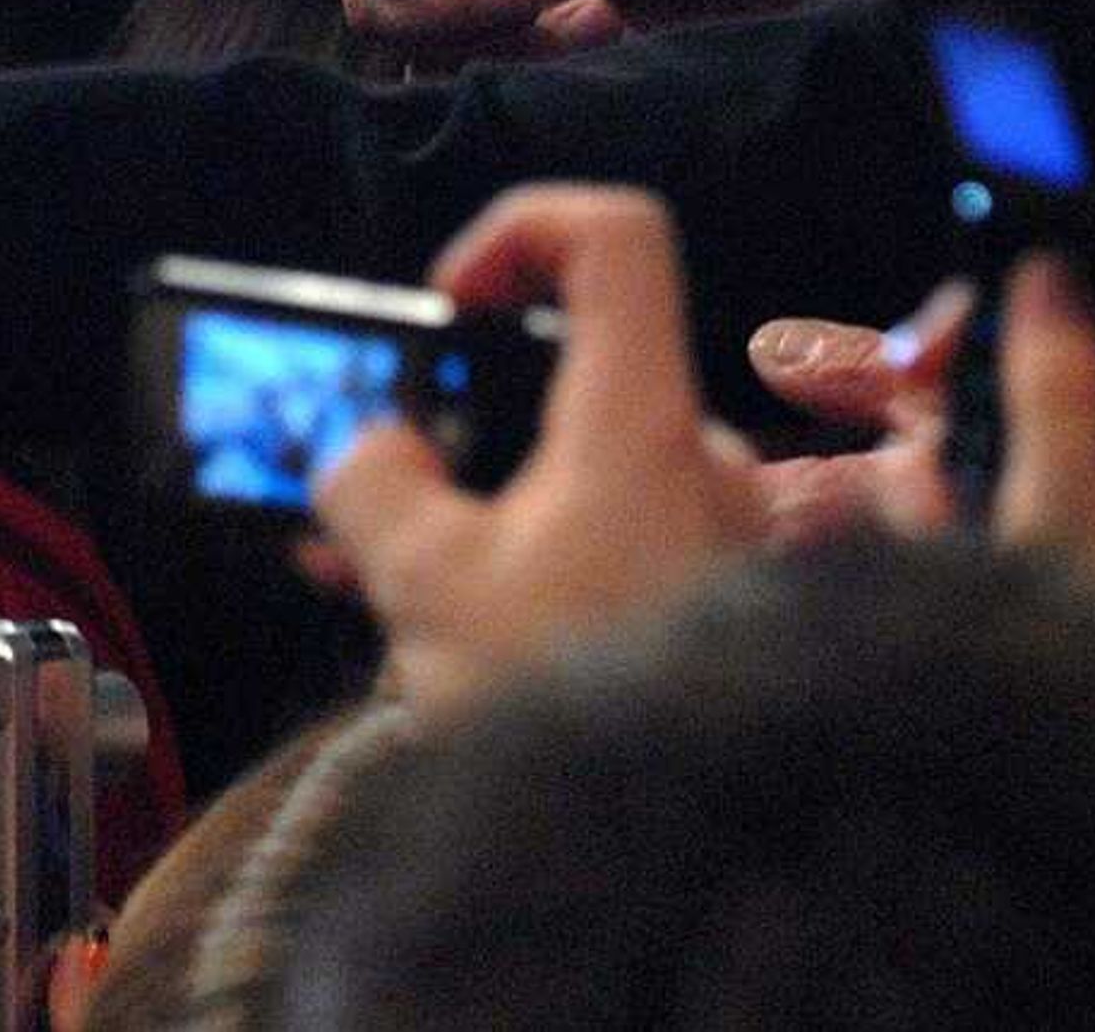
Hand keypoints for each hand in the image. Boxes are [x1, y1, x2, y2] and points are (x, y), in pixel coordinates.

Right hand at [312, 185, 763, 707]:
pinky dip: (543, 566)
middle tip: (394, 475)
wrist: (681, 865)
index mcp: (643, 426)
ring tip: (397, 582)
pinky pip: (623, 551)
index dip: (522, 228)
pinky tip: (456, 634)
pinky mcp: (720, 615)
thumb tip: (368, 453)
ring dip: (499, 512)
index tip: (454, 295)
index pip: (614, 238)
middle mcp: (708, 470)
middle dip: (477, 424)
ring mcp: (727, 546)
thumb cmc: (579, 713)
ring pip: (594, 482)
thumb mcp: (427, 590)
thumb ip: (373, 487)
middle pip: (584, 379)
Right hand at [745, 154, 1094, 650]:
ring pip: (1002, 409)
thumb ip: (1058, 395)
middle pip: (1081, 339)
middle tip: (900, 337)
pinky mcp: (1037, 565)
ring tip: (809, 384)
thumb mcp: (1071, 529)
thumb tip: (1050, 275)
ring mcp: (1092, 518)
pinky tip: (821, 484)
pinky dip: (901, 469)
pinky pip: (966, 486)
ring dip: (910, 388)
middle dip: (975, 316)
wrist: (1089, 846)